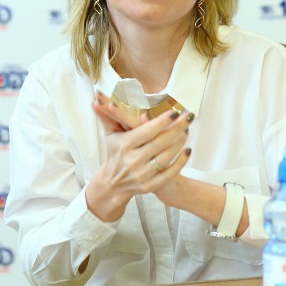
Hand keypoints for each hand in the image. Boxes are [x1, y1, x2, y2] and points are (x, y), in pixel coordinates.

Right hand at [85, 90, 191, 221]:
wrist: (113, 183)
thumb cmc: (115, 153)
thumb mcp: (110, 134)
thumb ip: (107, 116)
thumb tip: (96, 99)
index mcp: (124, 145)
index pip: (146, 132)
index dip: (161, 122)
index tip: (174, 112)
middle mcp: (133, 160)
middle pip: (160, 143)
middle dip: (177, 128)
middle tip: (189, 116)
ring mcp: (142, 175)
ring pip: (166, 157)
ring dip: (179, 142)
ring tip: (187, 130)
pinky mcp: (150, 186)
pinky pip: (169, 173)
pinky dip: (180, 162)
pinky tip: (187, 150)